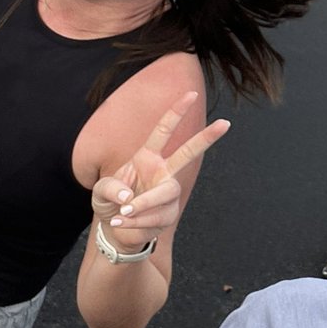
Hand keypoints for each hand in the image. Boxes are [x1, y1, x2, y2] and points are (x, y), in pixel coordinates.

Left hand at [91, 93, 229, 253]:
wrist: (115, 231)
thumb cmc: (110, 202)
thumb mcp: (101, 190)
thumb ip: (110, 188)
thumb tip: (128, 196)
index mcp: (147, 157)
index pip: (163, 131)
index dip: (176, 113)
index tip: (192, 95)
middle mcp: (162, 172)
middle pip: (187, 153)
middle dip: (206, 138)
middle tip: (225, 123)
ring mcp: (168, 194)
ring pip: (165, 194)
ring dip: (142, 205)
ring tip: (122, 214)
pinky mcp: (168, 214)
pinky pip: (155, 217)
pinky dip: (135, 223)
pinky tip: (121, 224)